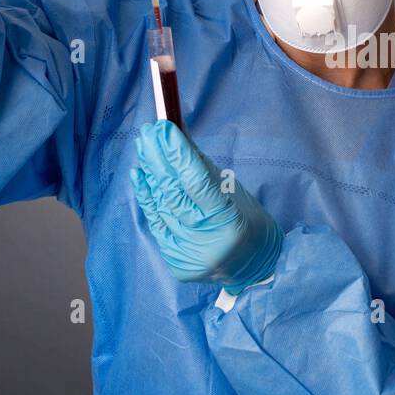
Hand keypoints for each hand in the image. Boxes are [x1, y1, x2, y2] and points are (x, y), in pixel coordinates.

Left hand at [132, 121, 283, 294]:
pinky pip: (156, 222)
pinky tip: (139, 174)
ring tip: (144, 146)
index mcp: (229, 223)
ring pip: (162, 205)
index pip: (196, 182)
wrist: (254, 265)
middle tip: (148, 132)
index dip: (178, 154)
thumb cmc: (247, 222)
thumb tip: (179, 135)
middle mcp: (205, 242)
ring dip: (150, 173)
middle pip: (173, 193)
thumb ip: (202, 167)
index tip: (165, 128)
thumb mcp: (232, 191)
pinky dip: (147, 196)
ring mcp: (187, 254)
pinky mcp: (174, 261)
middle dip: (158, 159)